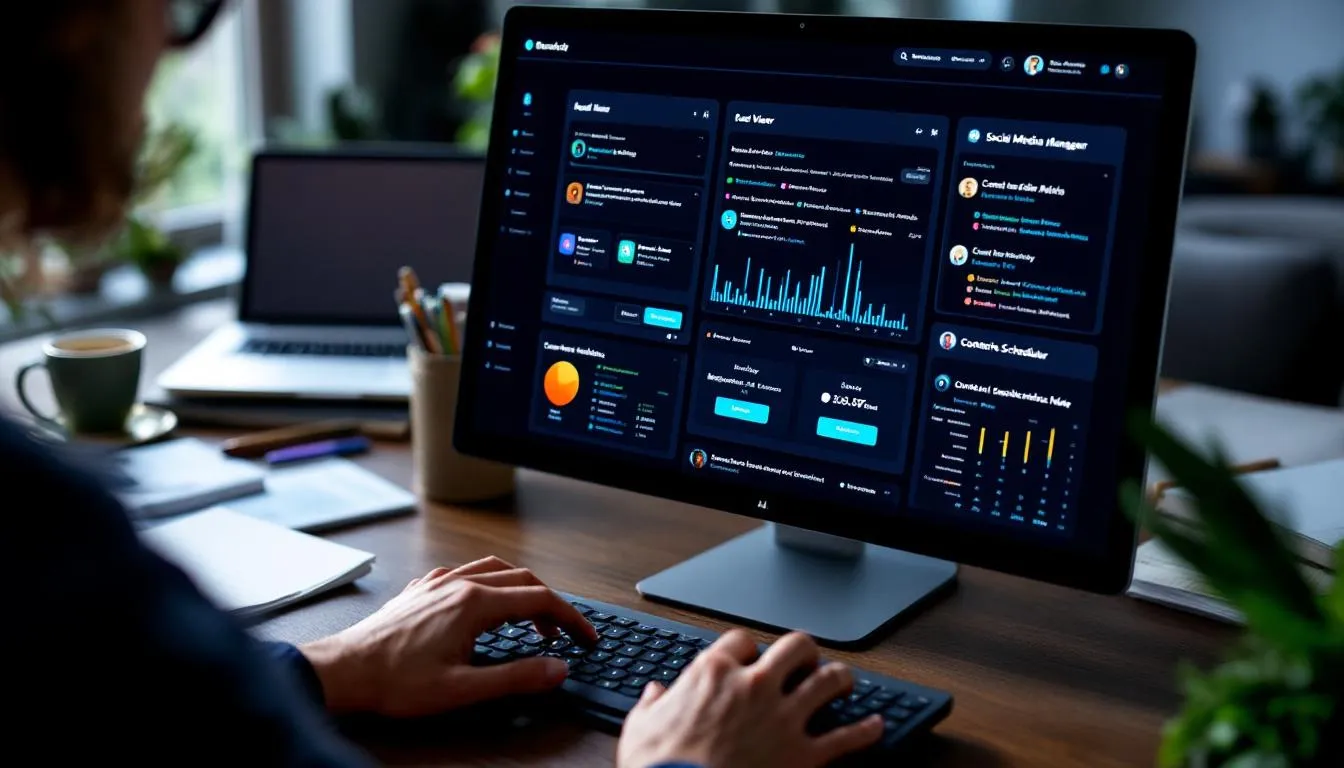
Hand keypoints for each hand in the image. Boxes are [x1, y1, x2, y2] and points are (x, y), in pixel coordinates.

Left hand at [299, 556, 597, 716]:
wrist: (344, 671)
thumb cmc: (395, 682)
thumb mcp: (463, 689)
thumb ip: (516, 678)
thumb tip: (556, 669)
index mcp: (474, 603)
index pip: (540, 600)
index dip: (570, 619)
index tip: (585, 636)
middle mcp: (458, 583)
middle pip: (522, 579)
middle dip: (550, 605)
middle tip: (562, 634)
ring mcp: (438, 582)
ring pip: (495, 569)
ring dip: (522, 588)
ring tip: (532, 615)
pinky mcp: (421, 588)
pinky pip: (466, 571)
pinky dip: (490, 583)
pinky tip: (485, 602)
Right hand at [617, 630, 882, 767]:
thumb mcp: (640, 730)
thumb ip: (651, 706)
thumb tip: (654, 695)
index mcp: (714, 673)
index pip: (741, 641)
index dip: (748, 649)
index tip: (750, 659)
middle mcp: (755, 686)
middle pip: (795, 646)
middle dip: (803, 652)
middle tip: (805, 662)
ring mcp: (783, 718)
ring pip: (828, 680)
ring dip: (839, 678)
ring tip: (843, 681)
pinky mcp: (804, 755)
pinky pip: (847, 737)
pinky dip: (865, 730)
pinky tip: (875, 726)